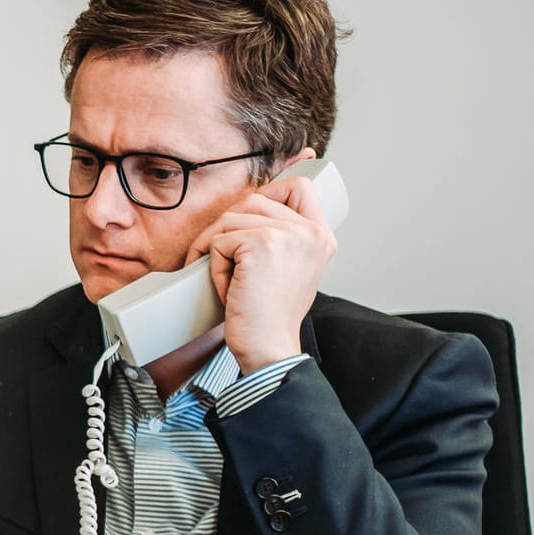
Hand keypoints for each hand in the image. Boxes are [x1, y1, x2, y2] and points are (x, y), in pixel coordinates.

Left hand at [183, 169, 336, 372]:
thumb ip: (282, 238)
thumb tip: (252, 206)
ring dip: (214, 251)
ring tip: (227, 282)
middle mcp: (310, 231)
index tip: (249, 207)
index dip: (270, 188)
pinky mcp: (262, 244)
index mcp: (320, 236)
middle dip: (225, 229)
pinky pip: (218, 241)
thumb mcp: (288, 269)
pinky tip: (230, 291)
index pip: (300, 186)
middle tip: (218, 260)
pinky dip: (214, 268)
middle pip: (252, 201)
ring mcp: (288, 235)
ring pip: (229, 219)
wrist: (268, 348)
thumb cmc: (270, 316)